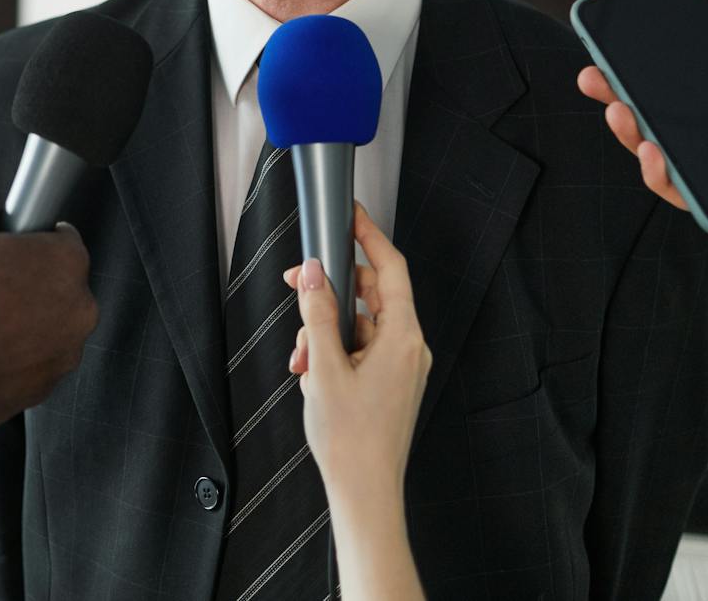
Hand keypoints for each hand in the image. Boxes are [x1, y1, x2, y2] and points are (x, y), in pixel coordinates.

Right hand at [0, 195, 98, 432]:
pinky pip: (33, 360)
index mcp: (66, 262)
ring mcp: (65, 353)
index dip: (32, 236)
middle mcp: (79, 309)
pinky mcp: (45, 388)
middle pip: (58, 283)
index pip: (62, 237)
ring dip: (23, 319)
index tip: (9, 244)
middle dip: (28, 280)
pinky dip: (13, 354)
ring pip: (47, 324)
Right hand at [282, 205, 430, 508]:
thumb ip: (318, 314)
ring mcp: (401, 367)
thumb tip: (315, 274)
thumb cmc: (351, 440)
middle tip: (298, 288)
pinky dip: (335, 353)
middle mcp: (409, 348)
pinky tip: (311, 373)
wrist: (365, 493)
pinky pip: (361, 350)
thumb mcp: (324, 367)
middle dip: (331, 293)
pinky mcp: (390, 383)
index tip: (351, 215)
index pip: (390, 268)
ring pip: (360, 326)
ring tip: (301, 359)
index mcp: (403, 338)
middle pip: (372, 295)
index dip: (369, 237)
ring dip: (325, 332)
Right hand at [576, 0, 707, 248]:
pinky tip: (652, 153)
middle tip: (594, 79)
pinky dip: (662, 176)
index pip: (687, 79)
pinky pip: (689, 194)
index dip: (648, 66)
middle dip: (621, 97)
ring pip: (666, 154)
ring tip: (621, 113)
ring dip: (632, 134)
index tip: (616, 48)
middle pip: (665, 115)